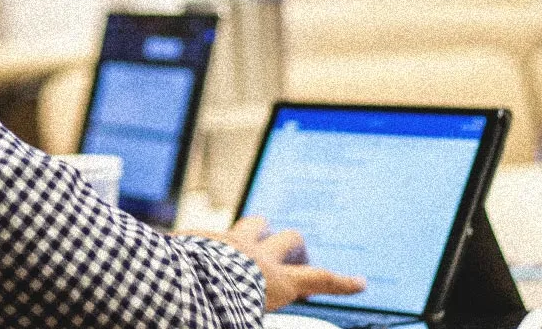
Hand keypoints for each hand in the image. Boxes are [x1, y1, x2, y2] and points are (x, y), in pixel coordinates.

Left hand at [186, 216, 365, 311]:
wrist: (181, 285)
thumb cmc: (218, 310)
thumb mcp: (247, 321)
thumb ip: (256, 315)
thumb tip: (255, 317)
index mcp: (275, 281)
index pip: (319, 280)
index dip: (343, 283)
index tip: (360, 281)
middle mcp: (257, 255)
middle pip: (290, 240)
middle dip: (296, 246)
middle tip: (294, 255)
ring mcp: (230, 240)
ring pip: (255, 222)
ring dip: (258, 229)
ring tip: (255, 236)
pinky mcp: (202, 235)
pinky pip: (210, 233)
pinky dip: (209, 242)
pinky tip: (196, 251)